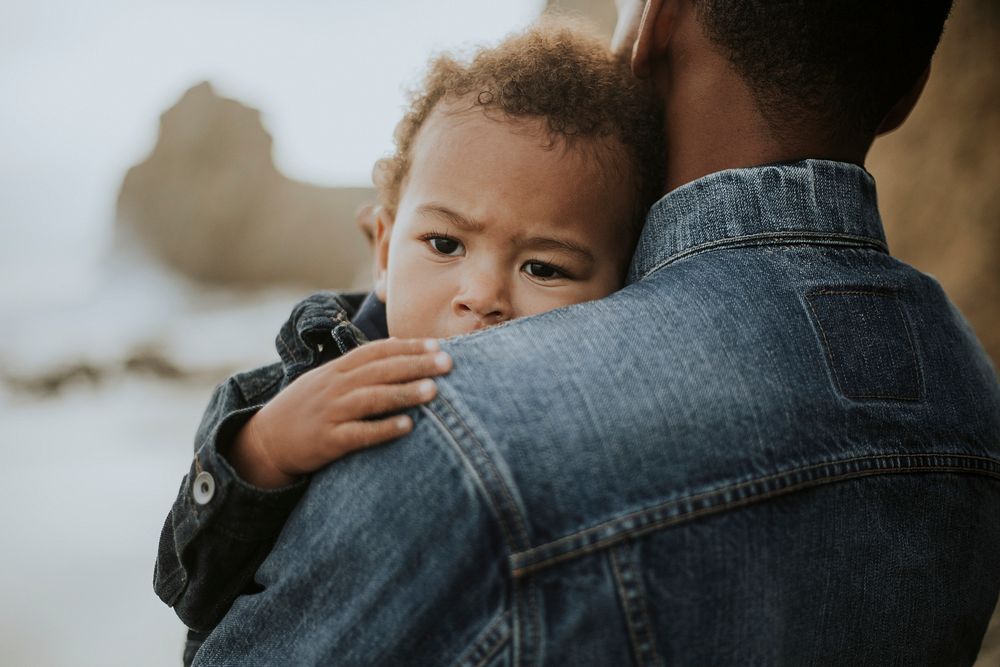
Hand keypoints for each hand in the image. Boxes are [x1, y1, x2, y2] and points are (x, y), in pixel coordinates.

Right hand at [227, 338, 451, 487]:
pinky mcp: (328, 441)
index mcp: (336, 369)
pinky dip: (383, 429)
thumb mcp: (328, 379)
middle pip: (379, 371)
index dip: (407, 347)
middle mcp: (334, 386)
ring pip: (371, 398)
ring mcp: (330, 413)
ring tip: (434, 390)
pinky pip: (359, 434)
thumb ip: (361, 365)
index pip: (376, 351)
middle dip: (415, 365)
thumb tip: (399, 346)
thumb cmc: (306, 409)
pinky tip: (407, 426)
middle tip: (448, 363)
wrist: (265, 442)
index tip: (438, 345)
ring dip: (404, 393)